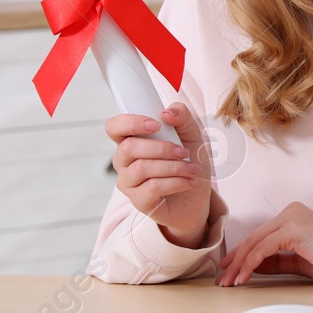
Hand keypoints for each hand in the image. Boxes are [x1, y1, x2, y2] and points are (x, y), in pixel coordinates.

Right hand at [106, 103, 210, 246]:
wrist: (198, 194)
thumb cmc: (189, 160)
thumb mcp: (191, 134)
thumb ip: (181, 117)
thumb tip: (167, 112)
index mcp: (132, 139)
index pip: (114, 127)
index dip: (131, 123)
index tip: (156, 125)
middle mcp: (124, 161)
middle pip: (128, 148)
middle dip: (162, 148)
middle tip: (183, 152)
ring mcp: (129, 182)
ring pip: (142, 168)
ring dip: (173, 167)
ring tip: (191, 169)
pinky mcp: (138, 201)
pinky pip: (153, 187)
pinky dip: (176, 182)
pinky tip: (188, 182)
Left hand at [217, 202, 312, 287]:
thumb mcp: (301, 262)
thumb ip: (278, 261)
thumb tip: (253, 266)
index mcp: (293, 216)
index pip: (260, 236)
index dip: (241, 255)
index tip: (229, 272)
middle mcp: (290, 212)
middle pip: (253, 238)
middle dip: (235, 261)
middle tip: (222, 280)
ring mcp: (291, 218)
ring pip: (255, 243)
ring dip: (239, 265)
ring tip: (229, 283)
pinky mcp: (293, 229)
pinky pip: (263, 248)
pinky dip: (250, 264)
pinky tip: (243, 278)